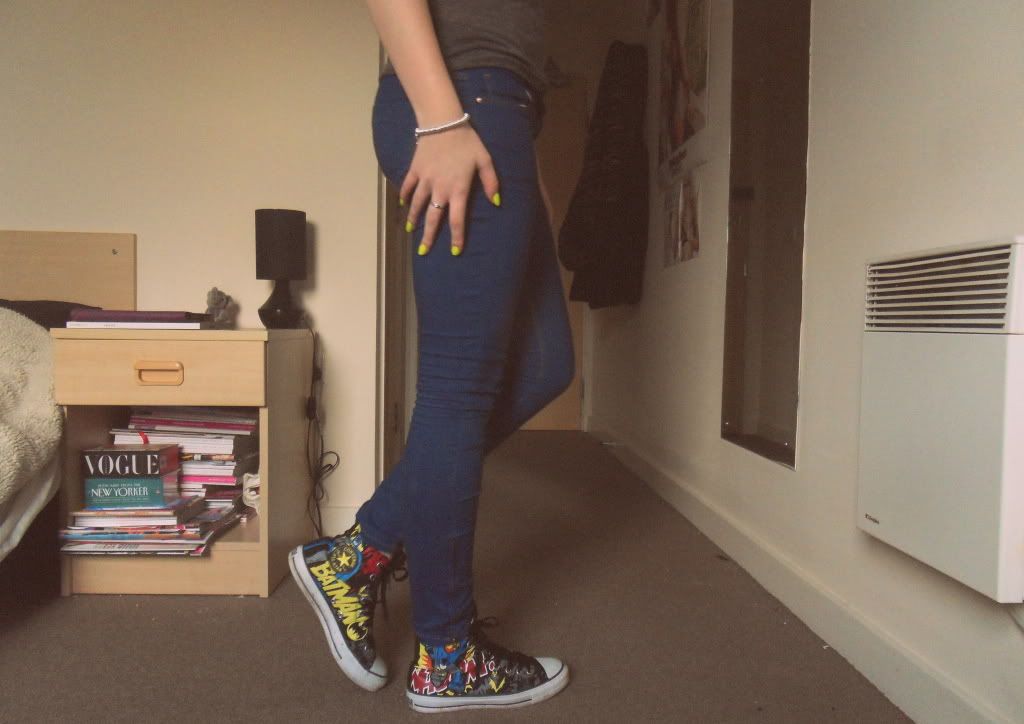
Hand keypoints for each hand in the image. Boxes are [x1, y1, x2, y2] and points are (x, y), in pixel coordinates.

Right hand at [400, 125, 500, 255]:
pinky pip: (408, 186)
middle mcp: (439, 188)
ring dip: (414, 219)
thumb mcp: (485, 160)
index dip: (456, 237)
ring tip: (410, 231)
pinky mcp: (415, 169)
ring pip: (418, 205)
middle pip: (433, 218)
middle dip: (429, 237)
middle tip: (424, 251)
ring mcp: (425, 180)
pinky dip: (405, 196)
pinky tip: (403, 205)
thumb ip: (491, 182)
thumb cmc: (468, 141)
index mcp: (458, 189)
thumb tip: (496, 202)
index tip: (455, 252)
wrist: (443, 122)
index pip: (457, 219)